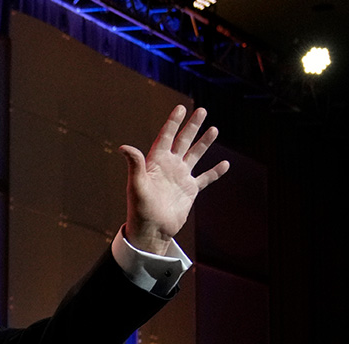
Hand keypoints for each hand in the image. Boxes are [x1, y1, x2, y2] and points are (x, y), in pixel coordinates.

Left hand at [119, 105, 229, 254]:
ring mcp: (180, 178)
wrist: (152, 230)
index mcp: (156, 162)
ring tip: (214, 129)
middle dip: (192, 126)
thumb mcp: (136, 185)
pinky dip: (215, 172)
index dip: (173, 122)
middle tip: (202, 110)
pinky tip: (225, 164)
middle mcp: (169, 167)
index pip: (166, 137)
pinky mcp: (190, 191)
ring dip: (204, 143)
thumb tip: (123, 147)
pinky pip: (205, 178)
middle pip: (183, 141)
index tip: (180, 107)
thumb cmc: (140, 209)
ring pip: (195, 155)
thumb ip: (134, 165)